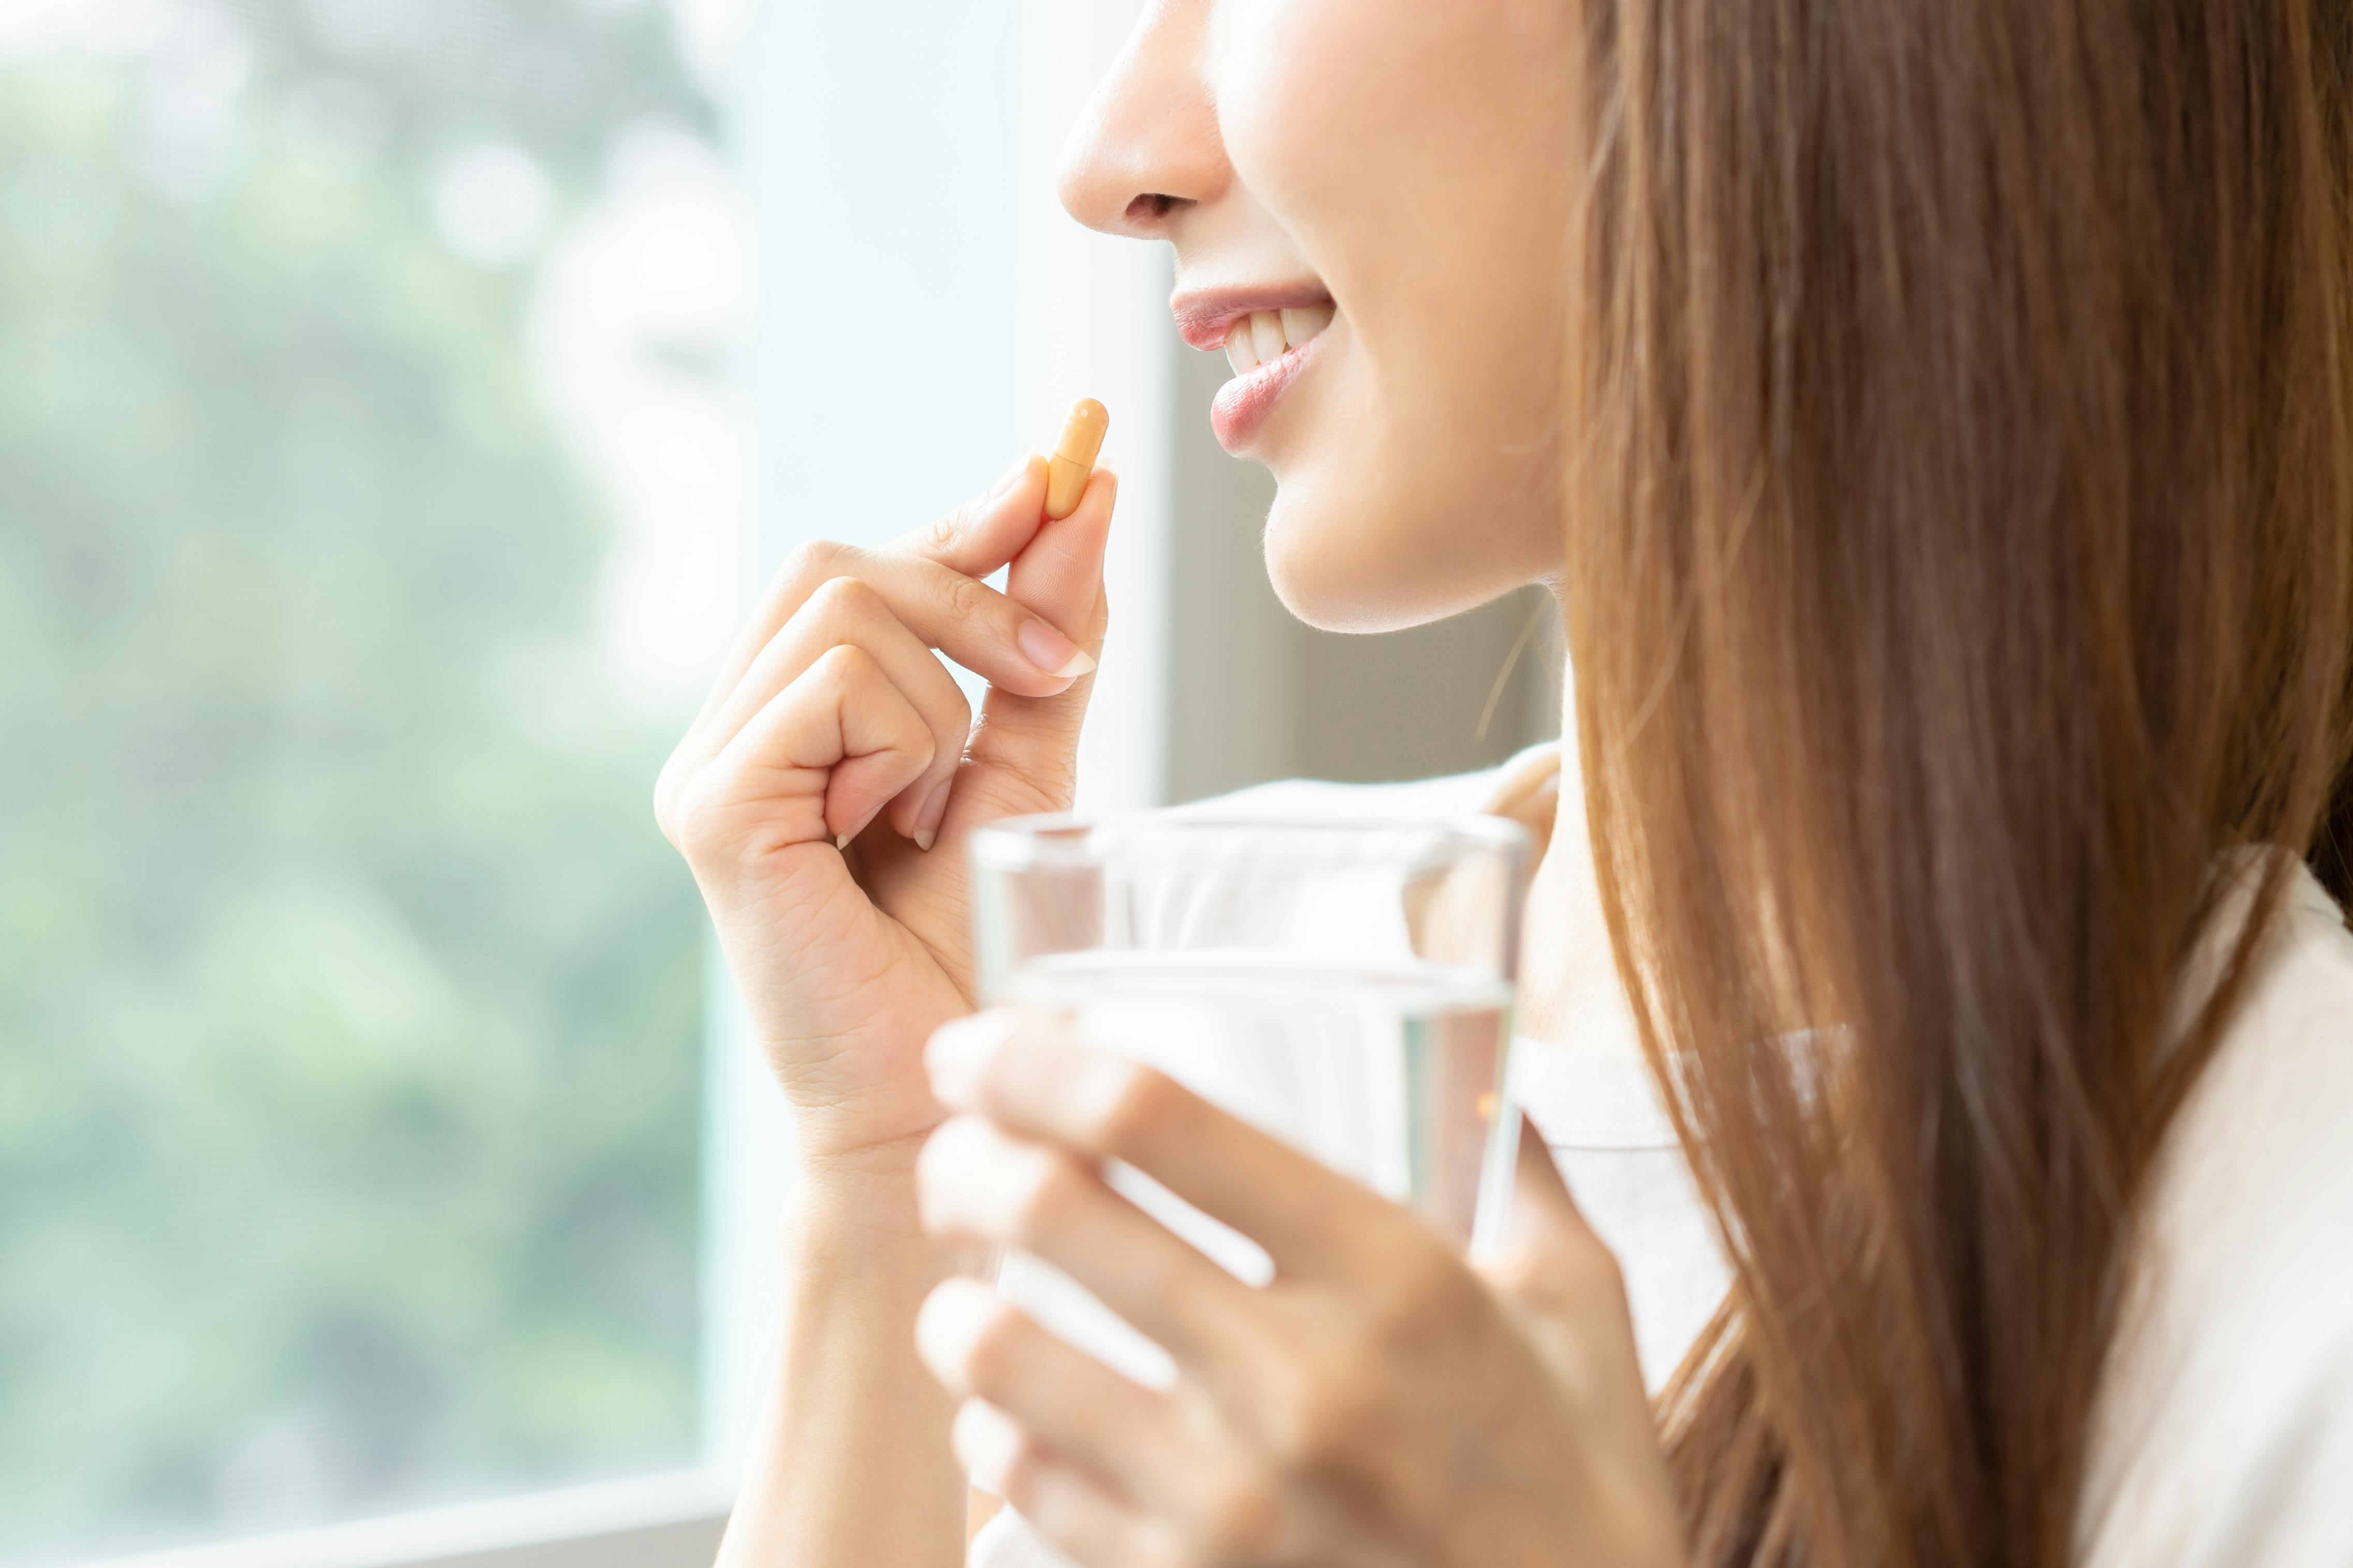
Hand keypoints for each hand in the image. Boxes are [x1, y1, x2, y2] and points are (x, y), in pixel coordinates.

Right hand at [655, 457, 1116, 1168]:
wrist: (942, 1099)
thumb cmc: (972, 959)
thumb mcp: (1026, 773)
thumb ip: (1041, 647)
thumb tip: (1079, 493)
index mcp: (791, 718)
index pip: (859, 565)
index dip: (960, 519)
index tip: (1058, 477)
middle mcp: (731, 728)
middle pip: (842, 559)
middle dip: (973, 590)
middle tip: (1061, 666)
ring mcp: (707, 765)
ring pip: (848, 609)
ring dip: (942, 700)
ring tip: (931, 813)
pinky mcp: (713, 807)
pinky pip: (833, 686)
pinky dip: (903, 744)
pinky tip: (892, 832)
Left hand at [911, 1012, 1686, 1567]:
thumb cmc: (1578, 1484)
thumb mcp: (1579, 1303)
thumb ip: (1519, 1168)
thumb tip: (1479, 1063)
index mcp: (1392, 1273)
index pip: (1154, 1117)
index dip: (1031, 1059)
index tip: (979, 1043)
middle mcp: (1296, 1381)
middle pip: (1047, 1212)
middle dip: (962, 1159)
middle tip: (956, 1152)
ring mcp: (1228, 1503)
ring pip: (998, 1354)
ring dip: (957, 1304)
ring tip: (970, 1287)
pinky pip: (1021, 1483)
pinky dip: (995, 1427)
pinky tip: (1014, 1405)